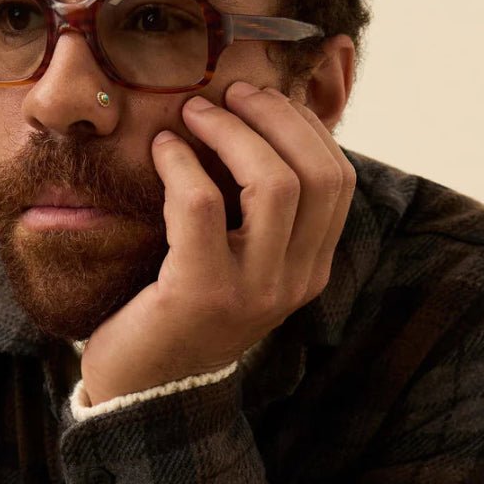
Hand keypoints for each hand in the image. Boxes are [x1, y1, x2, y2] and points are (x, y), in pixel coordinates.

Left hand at [80, 81, 355, 403]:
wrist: (144, 391)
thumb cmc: (184, 310)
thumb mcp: (241, 263)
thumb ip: (260, 214)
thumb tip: (259, 123)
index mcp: (311, 270)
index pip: (339, 179)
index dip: (305, 125)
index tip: (262, 97)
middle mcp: (295, 282)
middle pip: (317, 173)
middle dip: (274, 115)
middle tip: (230, 92)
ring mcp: (253, 291)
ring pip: (273, 183)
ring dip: (231, 131)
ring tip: (194, 111)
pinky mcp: (201, 293)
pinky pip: (201, 204)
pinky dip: (181, 163)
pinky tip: (162, 149)